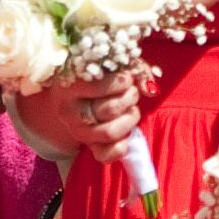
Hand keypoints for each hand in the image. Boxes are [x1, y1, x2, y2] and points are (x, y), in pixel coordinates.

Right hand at [19, 71, 142, 162]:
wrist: (74, 96)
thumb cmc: (97, 75)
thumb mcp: (111, 64)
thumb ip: (134, 68)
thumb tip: (149, 89)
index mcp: (69, 86)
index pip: (101, 87)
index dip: (122, 82)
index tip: (126, 78)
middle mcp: (69, 111)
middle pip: (110, 109)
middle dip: (129, 98)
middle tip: (131, 91)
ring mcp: (77, 132)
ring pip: (110, 132)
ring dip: (130, 118)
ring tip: (131, 107)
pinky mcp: (88, 147)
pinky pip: (106, 155)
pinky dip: (122, 145)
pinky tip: (126, 130)